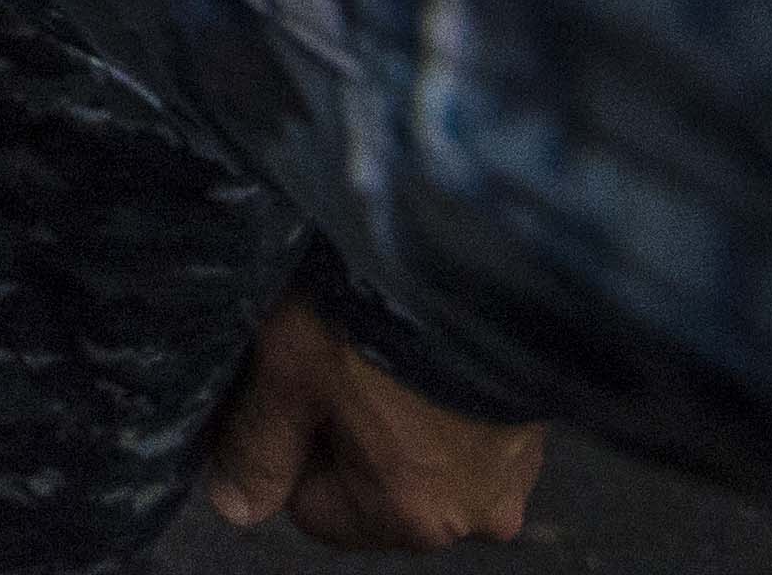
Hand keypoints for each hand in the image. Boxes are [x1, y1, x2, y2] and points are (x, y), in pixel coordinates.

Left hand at [200, 288, 544, 546]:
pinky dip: (441, 393)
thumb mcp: (293, 372)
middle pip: (373, 486)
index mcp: (412, 518)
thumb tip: (233, 506)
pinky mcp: (538, 426)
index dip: (289, 444)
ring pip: (421, 454)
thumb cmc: (384, 313)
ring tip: (382, 341)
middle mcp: (475, 513)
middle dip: (347, 428)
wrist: (487, 254)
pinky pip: (469, 426)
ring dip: (397, 410)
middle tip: (337, 354)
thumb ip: (259, 448)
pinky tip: (425, 341)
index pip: (313, 508)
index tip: (289, 385)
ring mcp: (515, 471)